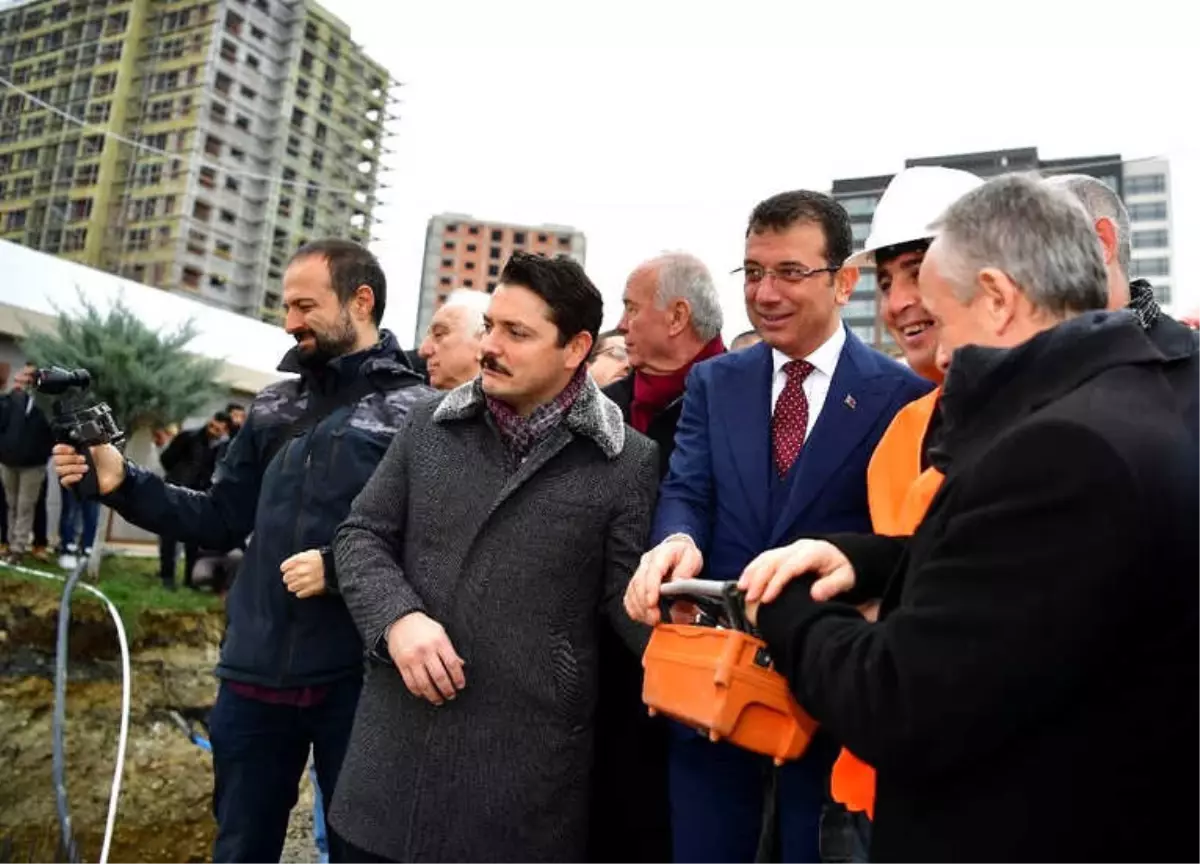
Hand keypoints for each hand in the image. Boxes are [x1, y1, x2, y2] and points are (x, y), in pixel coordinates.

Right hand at [52, 443, 125, 494]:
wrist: (118, 474)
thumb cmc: (112, 459)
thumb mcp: (101, 443)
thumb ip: (89, 438)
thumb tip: (82, 432)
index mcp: (76, 450)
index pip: (58, 449)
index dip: (62, 449)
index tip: (72, 449)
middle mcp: (72, 461)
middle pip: (56, 459)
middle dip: (69, 458)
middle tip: (83, 459)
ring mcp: (73, 472)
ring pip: (59, 470)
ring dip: (72, 468)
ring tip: (86, 468)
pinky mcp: (75, 483)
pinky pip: (64, 481)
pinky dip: (71, 477)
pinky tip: (80, 476)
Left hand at [281, 550, 325, 598]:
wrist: (338, 565)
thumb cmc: (325, 558)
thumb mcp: (311, 553)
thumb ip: (299, 559)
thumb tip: (289, 567)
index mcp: (301, 560)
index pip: (285, 566)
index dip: (285, 568)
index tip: (286, 570)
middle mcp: (302, 570)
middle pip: (287, 577)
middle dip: (288, 578)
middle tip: (291, 578)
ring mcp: (306, 581)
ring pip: (291, 587)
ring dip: (293, 586)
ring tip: (296, 585)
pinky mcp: (312, 589)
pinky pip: (300, 594)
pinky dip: (300, 593)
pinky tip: (303, 589)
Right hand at [386, 612, 465, 704]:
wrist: (400, 620)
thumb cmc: (424, 628)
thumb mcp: (441, 634)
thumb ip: (450, 650)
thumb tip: (461, 665)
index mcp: (439, 641)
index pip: (452, 664)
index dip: (458, 678)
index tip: (460, 686)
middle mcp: (425, 650)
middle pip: (439, 677)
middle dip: (447, 690)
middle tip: (451, 695)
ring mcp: (412, 658)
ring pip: (425, 683)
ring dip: (433, 695)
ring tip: (439, 699)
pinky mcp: (401, 664)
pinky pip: (411, 683)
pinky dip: (418, 692)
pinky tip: (424, 694)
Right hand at [624, 535, 703, 625]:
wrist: (677, 552)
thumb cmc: (684, 556)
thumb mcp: (692, 558)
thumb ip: (686, 570)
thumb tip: (678, 582)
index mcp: (662, 554)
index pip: (653, 571)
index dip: (650, 588)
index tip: (652, 603)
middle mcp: (647, 562)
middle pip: (639, 583)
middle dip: (645, 603)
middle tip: (654, 618)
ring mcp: (640, 572)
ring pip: (632, 591)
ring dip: (640, 608)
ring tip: (651, 620)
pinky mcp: (637, 582)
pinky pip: (629, 595)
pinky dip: (634, 608)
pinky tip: (642, 616)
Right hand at [738, 539, 857, 624]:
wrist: (845, 555)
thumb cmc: (845, 568)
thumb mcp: (846, 577)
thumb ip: (832, 586)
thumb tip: (815, 594)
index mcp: (813, 552)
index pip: (789, 567)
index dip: (776, 583)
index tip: (766, 599)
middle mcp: (799, 547)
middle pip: (773, 560)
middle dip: (759, 579)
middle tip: (750, 598)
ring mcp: (790, 548)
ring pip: (766, 557)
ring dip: (752, 572)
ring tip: (743, 589)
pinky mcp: (785, 552)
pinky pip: (766, 557)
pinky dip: (754, 568)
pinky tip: (746, 580)